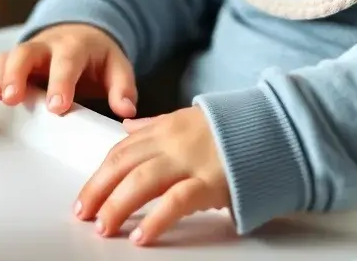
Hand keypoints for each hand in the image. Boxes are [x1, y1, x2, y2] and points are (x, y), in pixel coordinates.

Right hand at [0, 23, 137, 118]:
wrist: (83, 34)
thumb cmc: (96, 57)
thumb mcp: (116, 67)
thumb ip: (122, 87)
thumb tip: (126, 109)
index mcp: (76, 46)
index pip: (67, 62)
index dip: (60, 83)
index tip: (57, 107)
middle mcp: (48, 46)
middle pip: (27, 52)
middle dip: (18, 74)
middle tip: (14, 98)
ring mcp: (29, 52)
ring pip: (9, 57)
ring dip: (2, 78)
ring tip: (3, 101)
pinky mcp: (15, 61)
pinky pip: (0, 64)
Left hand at [75, 108, 229, 245]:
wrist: (273, 129)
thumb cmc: (232, 129)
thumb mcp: (189, 119)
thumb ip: (156, 125)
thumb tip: (127, 128)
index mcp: (168, 126)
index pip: (123, 149)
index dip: (100, 173)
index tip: (86, 194)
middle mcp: (174, 141)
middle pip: (124, 163)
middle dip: (99, 189)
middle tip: (83, 213)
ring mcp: (192, 160)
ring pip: (143, 180)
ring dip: (118, 205)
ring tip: (104, 226)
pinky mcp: (210, 182)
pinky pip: (176, 201)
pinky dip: (155, 219)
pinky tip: (140, 236)